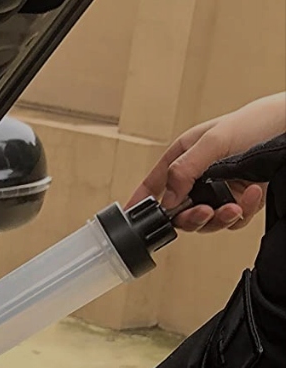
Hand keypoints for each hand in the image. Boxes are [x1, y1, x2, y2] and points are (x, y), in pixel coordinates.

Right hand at [127, 92, 284, 232]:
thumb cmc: (259, 123)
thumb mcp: (215, 140)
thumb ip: (185, 170)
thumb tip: (167, 200)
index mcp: (185, 157)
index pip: (154, 184)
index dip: (141, 203)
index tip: (133, 220)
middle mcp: (198, 176)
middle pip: (179, 213)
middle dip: (191, 218)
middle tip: (203, 213)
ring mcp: (218, 190)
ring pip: (205, 221)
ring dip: (218, 219)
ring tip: (233, 208)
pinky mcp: (239, 200)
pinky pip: (231, 220)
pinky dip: (241, 213)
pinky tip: (251, 196)